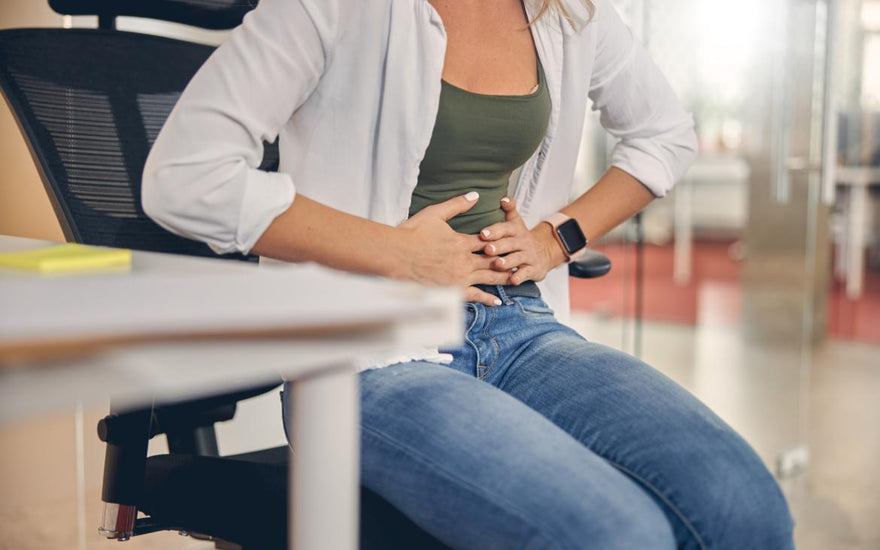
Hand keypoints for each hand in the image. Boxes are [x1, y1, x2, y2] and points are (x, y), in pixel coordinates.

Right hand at [397, 192, 511, 305]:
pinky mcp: (453, 291)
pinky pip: (475, 296)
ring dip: (503, 278)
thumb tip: (475, 195)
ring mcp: (460, 277)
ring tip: (516, 278)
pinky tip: (497, 301)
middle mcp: (465, 260)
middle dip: (507, 260)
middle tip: (520, 260)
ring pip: (489, 278)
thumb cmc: (412, 234)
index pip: (487, 240)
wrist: (396, 256)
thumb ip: (457, 205)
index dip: (499, 240)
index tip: (510, 240)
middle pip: (493, 261)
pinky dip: (488, 298)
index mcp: (462, 241)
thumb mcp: (435, 213)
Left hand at [479, 197, 566, 284]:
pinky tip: (513, 280)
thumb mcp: (516, 222)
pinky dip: (520, 277)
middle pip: (510, 243)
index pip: (506, 228)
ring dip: (507, 261)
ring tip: (497, 264)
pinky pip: (526, 273)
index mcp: (516, 230)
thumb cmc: (521, 238)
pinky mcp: (534, 269)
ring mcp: (529, 256)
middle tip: (487, 249)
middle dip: (499, 246)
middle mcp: (523, 242)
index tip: (483, 234)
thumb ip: (509, 209)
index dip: (495, 231)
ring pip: (517, 258)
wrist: (544, 252)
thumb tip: (504, 198)